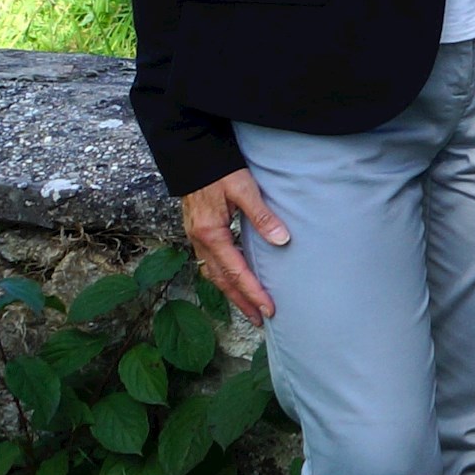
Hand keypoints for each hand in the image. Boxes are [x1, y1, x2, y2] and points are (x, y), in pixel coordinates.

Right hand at [180, 170, 287, 322]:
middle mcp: (199, 240)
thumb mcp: (244, 189)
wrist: (192, 155)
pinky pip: (209, 262)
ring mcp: (195, 237)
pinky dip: (222, 276)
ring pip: (212, 273)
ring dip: (230, 292)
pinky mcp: (197, 232)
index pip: (236, 271)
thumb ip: (262, 215)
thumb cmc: (219, 169)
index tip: (269, 309)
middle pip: (221, 280)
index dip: (253, 292)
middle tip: (261, 319)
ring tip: (249, 307)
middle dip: (241, 301)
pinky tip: (233, 280)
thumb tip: (282, 241)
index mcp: (211, 233)